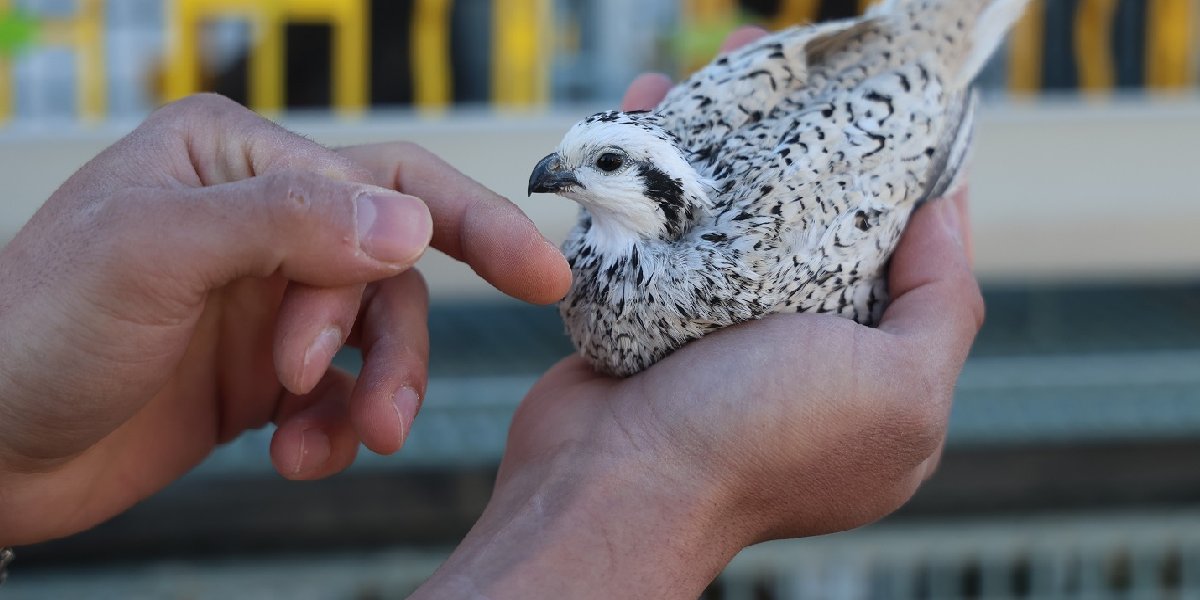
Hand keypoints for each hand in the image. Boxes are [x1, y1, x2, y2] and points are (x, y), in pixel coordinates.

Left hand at [0, 94, 569, 545]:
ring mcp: (268, 295)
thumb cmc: (38, 331)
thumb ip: (286, 223)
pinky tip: (298, 457)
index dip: (456, 230)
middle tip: (383, 415)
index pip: (376, 181)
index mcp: (235, 159)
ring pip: (375, 334)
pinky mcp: (267, 369)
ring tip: (335, 445)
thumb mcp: (153, 256)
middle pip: (389, 265)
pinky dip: (335, 429)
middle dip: (393, 342)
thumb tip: (411, 224)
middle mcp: (261, 217)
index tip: (539, 274)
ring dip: (370, 395)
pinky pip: (343, 390)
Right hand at [414, 29, 982, 597]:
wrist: (610, 487)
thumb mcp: (897, 389)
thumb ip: (945, 302)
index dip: (899, 175)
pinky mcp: (652, 313)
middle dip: (803, 140)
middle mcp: (801, 355)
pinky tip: (651, 111)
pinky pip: (667, 227)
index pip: (907, 258)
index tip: (880, 106)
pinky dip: (661, 171)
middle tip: (784, 68)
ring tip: (717, 68)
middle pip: (814, 220)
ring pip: (735, 214)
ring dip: (726, 138)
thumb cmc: (755, 442)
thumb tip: (945, 211)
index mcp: (875, 376)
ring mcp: (722, 334)